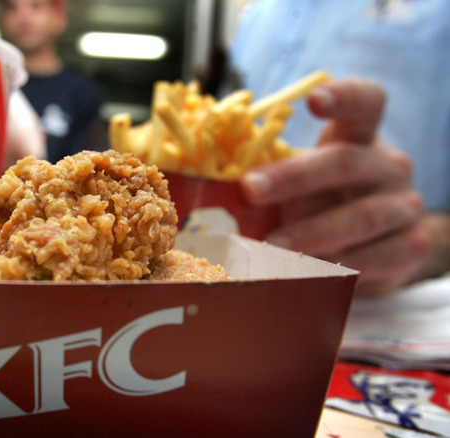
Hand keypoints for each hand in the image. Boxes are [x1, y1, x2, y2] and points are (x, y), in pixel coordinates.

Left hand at [242, 78, 430, 294]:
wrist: (378, 247)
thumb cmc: (321, 202)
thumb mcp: (299, 180)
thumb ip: (269, 173)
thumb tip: (203, 187)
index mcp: (360, 137)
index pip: (366, 102)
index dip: (343, 96)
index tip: (312, 100)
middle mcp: (387, 165)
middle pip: (345, 162)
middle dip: (292, 177)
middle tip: (250, 190)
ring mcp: (403, 206)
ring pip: (359, 216)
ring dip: (310, 232)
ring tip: (271, 246)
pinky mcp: (411, 246)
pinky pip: (374, 258)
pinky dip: (337, 267)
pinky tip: (306, 273)